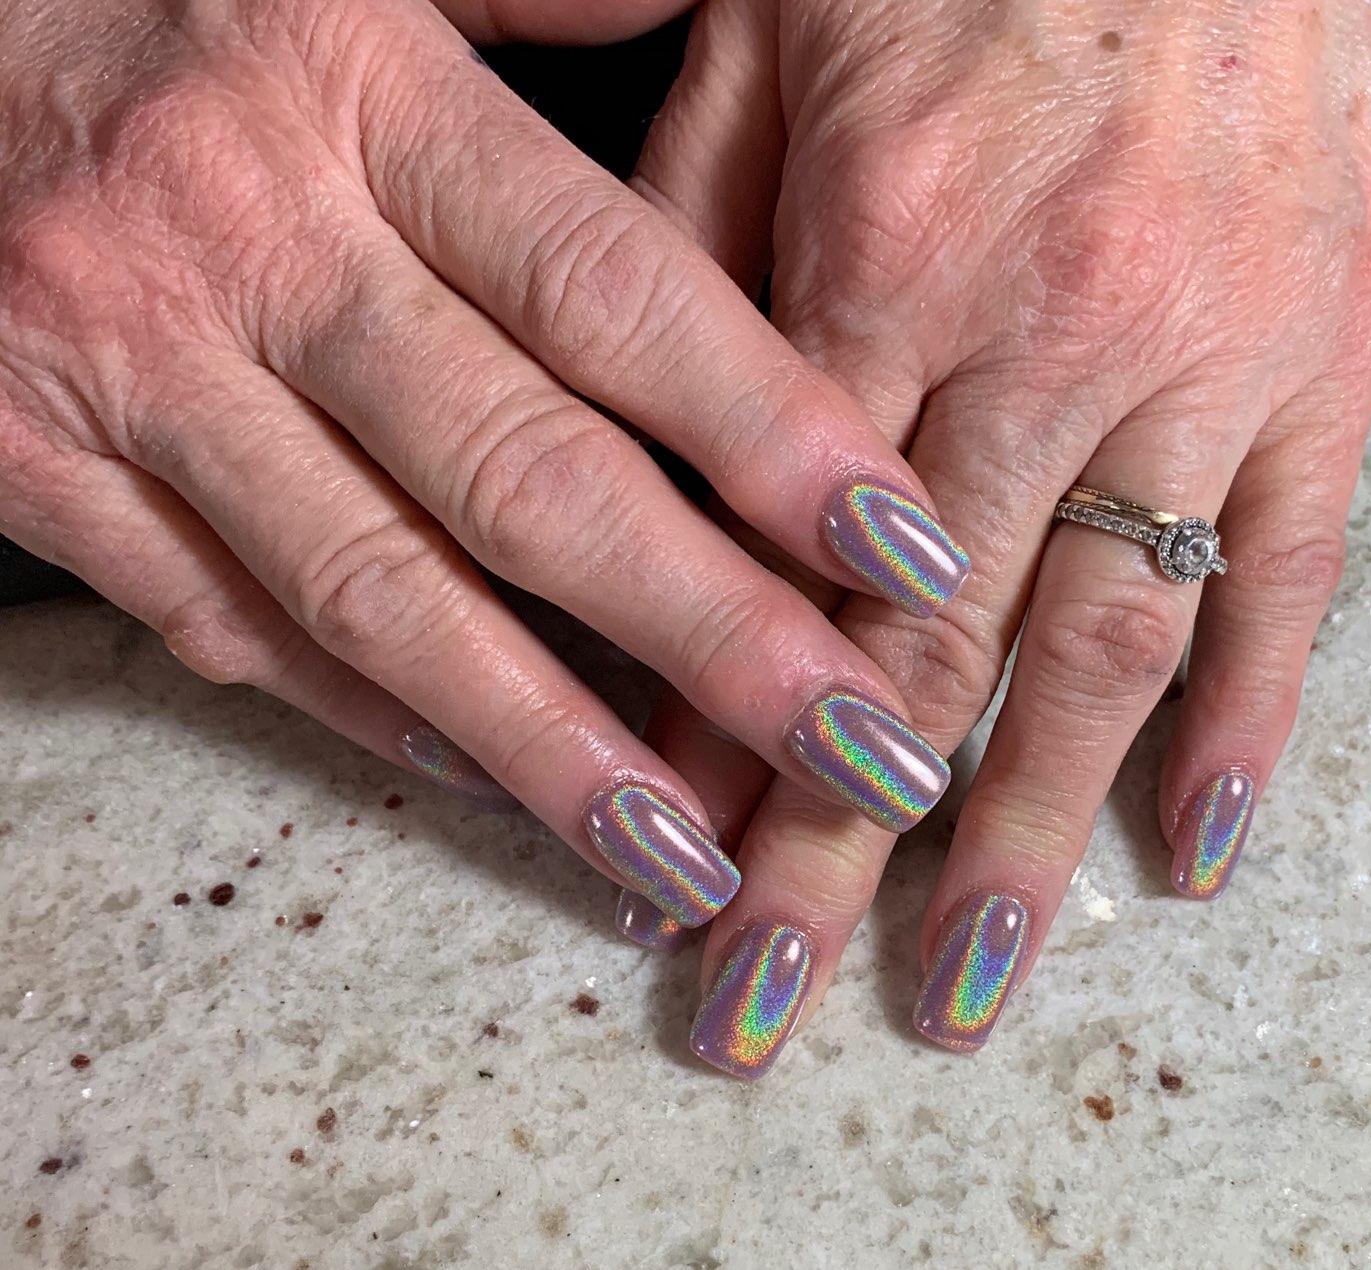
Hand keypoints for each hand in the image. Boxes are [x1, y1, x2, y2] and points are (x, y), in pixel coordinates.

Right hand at [0, 0, 972, 929]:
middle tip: (855, 746)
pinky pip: (222, 622)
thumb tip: (698, 22)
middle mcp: (243, 238)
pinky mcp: (27, 466)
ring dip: (552, 740)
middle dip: (707, 632)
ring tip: (688, 853)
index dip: (769, 433)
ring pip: (375, 592)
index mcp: (353, 89)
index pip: (610, 292)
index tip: (899, 548)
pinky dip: (367, 713)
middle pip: (521, 475)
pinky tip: (492, 778)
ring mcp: (124, 369)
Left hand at [627, 0, 1370, 1073]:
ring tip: (961, 983)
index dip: (712, 722)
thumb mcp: (773, 40)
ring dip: (1024, 832)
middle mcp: (1051, 331)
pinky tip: (1198, 842)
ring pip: (1103, 641)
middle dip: (834, 845)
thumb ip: (693, 248)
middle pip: (923, 643)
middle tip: (765, 1001)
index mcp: (888, 251)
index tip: (658, 856)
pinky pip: (1294, 566)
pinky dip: (1252, 715)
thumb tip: (636, 451)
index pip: (773, 555)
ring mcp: (1209, 357)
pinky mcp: (1330, 355)